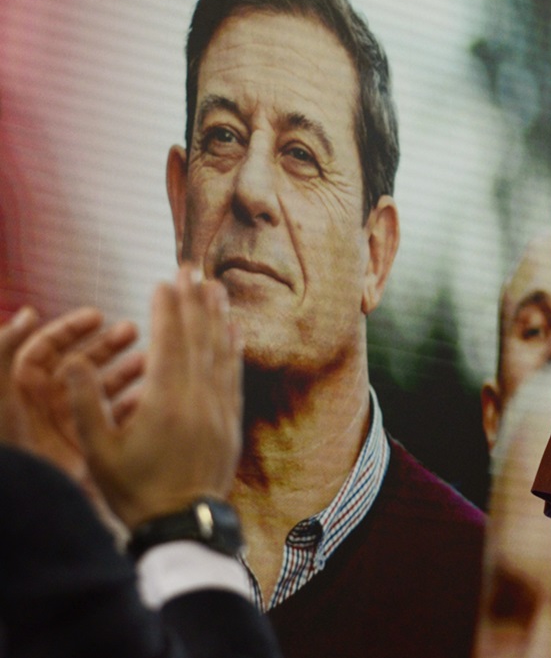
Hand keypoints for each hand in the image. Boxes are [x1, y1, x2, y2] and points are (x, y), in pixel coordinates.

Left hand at [1, 306, 139, 489]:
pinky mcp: (87, 447)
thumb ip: (5, 349)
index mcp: (22, 388)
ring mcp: (67, 425)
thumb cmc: (11, 447)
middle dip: (105, 344)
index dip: (72, 328)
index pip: (47, 347)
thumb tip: (30, 313)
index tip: (99, 316)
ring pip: (100, 389)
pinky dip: (132, 406)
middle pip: (78, 363)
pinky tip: (150, 396)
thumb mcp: (0, 393)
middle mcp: (45, 404)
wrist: (26, 498)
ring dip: (124, 371)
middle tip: (134, 330)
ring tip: (149, 360)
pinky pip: (113, 420)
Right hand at [63, 268, 242, 529]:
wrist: (182, 525)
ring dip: (218, 316)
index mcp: (165, 401)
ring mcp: (220, 409)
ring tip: (216, 286)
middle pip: (199, 338)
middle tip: (193, 267)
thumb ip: (86, 404)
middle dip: (194, 300)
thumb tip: (73, 361)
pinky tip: (234, 330)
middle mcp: (199, 398)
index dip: (167, 308)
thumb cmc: (134, 490)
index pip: (169, 341)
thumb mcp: (98, 451)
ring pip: (221, 352)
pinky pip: (234, 375)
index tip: (165, 279)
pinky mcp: (231, 422)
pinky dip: (234, 348)